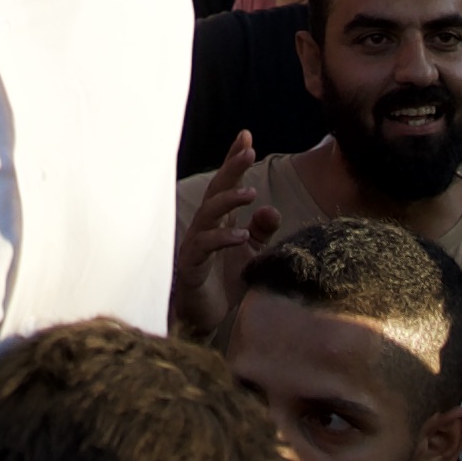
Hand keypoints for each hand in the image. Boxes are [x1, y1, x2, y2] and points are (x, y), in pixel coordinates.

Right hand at [175, 132, 288, 337]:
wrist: (212, 325)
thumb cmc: (228, 287)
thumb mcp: (252, 254)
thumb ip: (260, 231)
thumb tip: (269, 208)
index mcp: (221, 221)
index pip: (227, 184)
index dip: (234, 160)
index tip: (246, 135)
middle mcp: (206, 227)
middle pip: (217, 189)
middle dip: (231, 168)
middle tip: (248, 149)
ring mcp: (196, 244)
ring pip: (208, 213)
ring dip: (228, 200)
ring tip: (251, 193)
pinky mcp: (191, 265)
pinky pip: (205, 245)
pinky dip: (223, 238)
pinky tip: (241, 236)